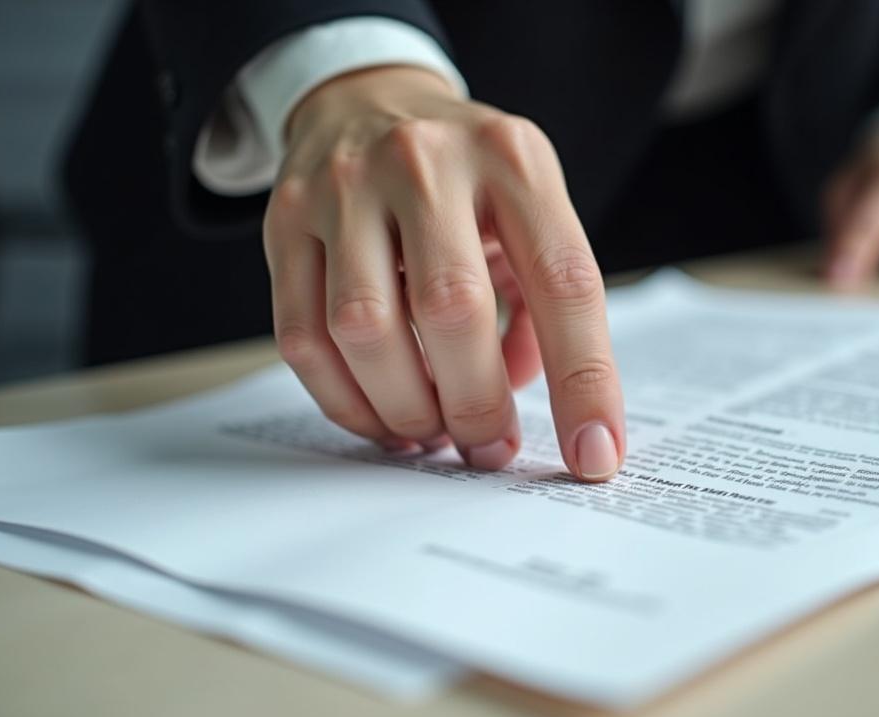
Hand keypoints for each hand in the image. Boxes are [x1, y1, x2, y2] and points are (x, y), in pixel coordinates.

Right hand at [265, 66, 623, 479]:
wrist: (367, 99)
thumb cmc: (467, 179)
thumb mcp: (530, 210)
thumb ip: (541, 304)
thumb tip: (520, 400)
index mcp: (513, 160)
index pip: (564, 282)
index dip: (584, 380)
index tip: (594, 455)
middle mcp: (427, 163)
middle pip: (452, 309)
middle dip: (475, 406)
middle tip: (488, 448)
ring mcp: (345, 187)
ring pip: (365, 329)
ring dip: (405, 408)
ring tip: (430, 433)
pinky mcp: (285, 220)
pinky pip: (303, 337)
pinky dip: (346, 400)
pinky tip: (379, 415)